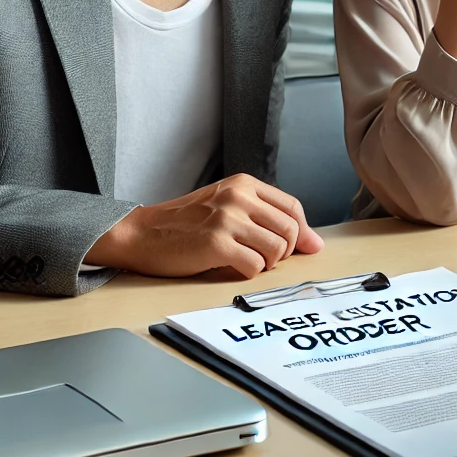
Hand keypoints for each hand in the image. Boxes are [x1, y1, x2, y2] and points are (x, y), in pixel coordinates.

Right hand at [86, 174, 324, 277]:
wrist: (142, 233)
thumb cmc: (186, 223)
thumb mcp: (226, 204)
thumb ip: (265, 216)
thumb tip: (314, 243)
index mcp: (244, 184)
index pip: (292, 207)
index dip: (303, 232)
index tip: (307, 248)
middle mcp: (239, 197)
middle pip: (289, 230)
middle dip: (285, 251)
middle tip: (265, 259)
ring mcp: (227, 219)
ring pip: (276, 250)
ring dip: (266, 263)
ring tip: (245, 261)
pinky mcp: (216, 244)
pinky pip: (255, 266)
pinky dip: (249, 273)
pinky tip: (231, 267)